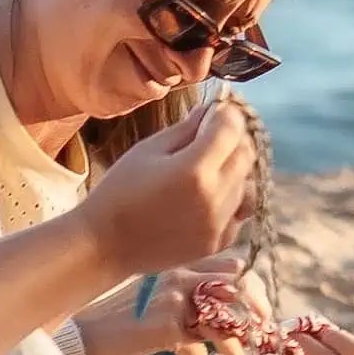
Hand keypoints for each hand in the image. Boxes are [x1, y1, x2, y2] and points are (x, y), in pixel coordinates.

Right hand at [81, 95, 262, 279]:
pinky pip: (239, 210)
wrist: (106, 245)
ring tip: (209, 166)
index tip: (219, 110)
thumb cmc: (119, 192)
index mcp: (194, 170)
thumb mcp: (148, 150)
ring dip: (234, 168)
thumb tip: (210, 110)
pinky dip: (232, 197)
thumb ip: (186, 129)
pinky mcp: (218, 243)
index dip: (227, 114)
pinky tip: (207, 194)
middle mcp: (214, 198)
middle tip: (215, 134)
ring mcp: (219, 224)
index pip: (231, 128)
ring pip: (247, 182)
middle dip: (235, 138)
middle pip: (246, 155)